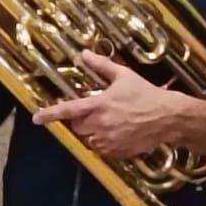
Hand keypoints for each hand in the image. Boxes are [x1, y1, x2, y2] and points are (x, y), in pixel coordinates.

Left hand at [34, 51, 182, 160]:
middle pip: (76, 127)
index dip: (50, 114)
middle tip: (92, 113)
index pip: (68, 110)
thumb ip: (102, 65)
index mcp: (99, 105)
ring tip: (106, 123)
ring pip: (87, 140)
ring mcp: (109, 140)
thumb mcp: (124, 76)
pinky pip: (101, 150)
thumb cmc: (146, 94)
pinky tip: (114, 133)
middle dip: (79, 121)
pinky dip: (102, 143)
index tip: (36, 118)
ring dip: (90, 133)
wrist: (170, 117)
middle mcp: (101, 124)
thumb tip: (84, 53)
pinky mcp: (118, 151)